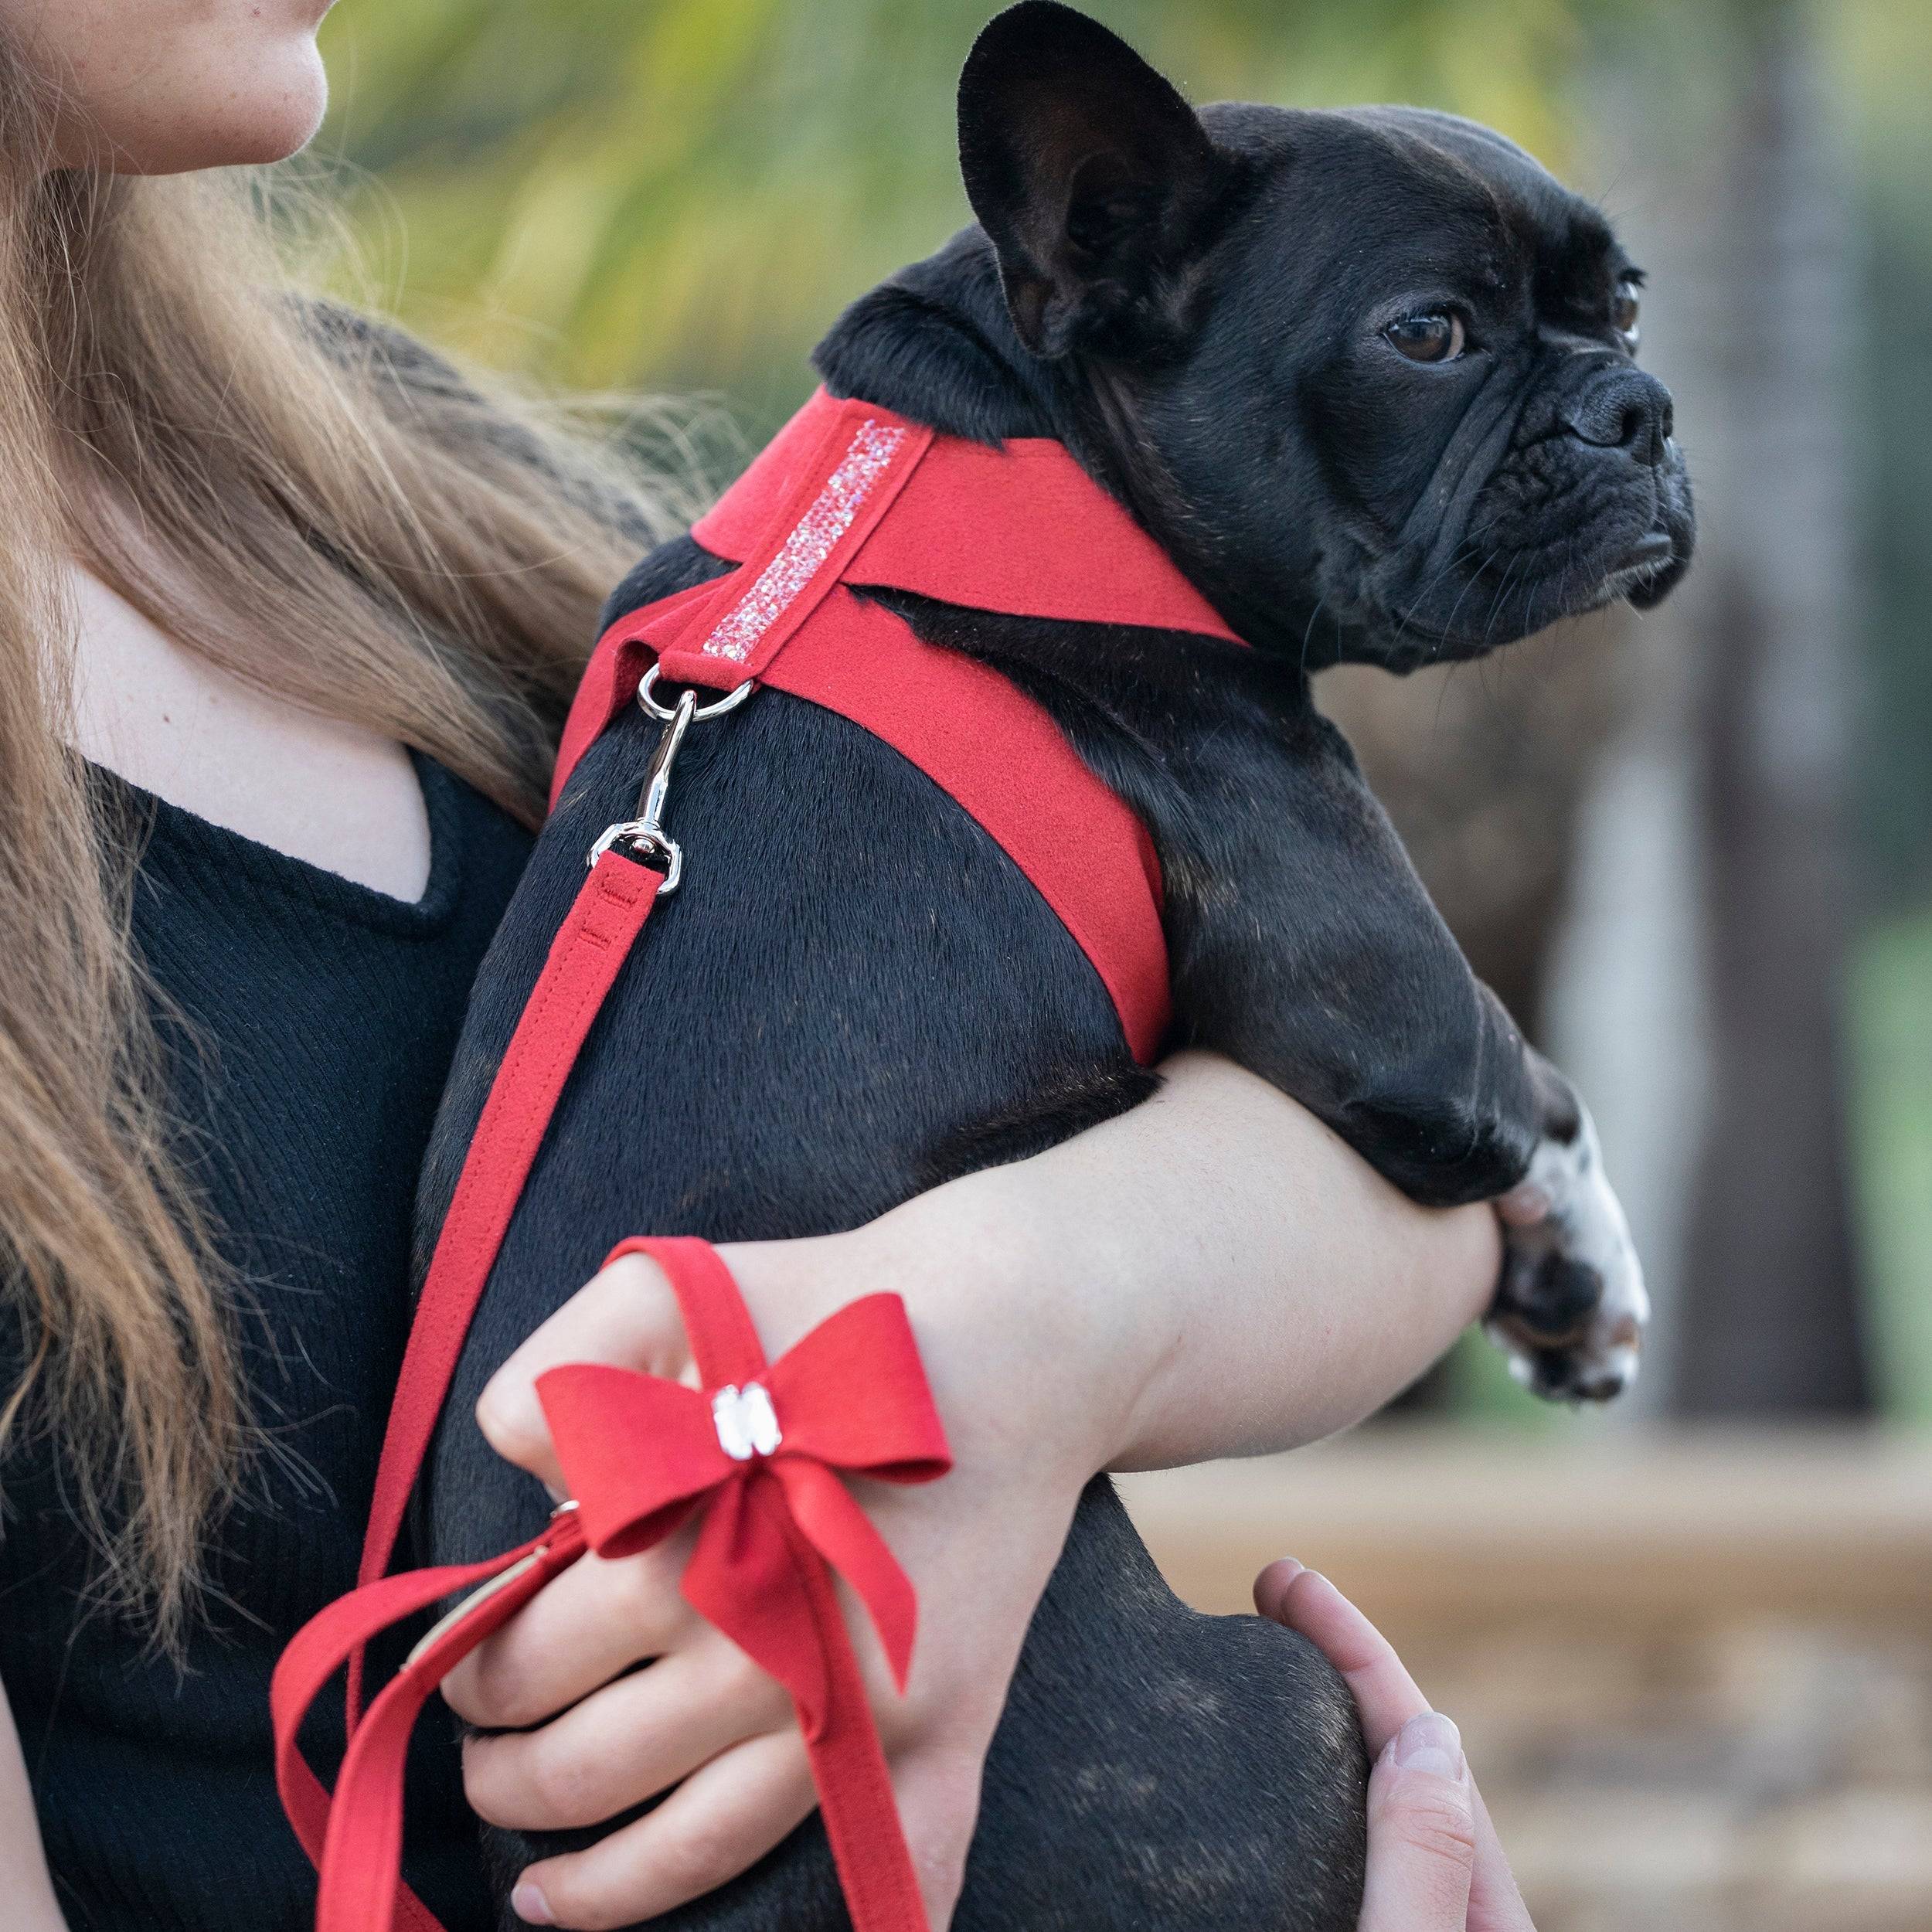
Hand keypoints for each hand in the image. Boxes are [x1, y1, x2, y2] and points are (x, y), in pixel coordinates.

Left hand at [442, 1212, 1135, 1929]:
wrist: (1017, 1328)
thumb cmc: (838, 1305)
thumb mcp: (670, 1288)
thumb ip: (555, 1368)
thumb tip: (519, 1479)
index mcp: (678, 1556)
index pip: (524, 1662)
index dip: (469, 1673)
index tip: (458, 1668)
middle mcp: (759, 1657)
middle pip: (585, 1772)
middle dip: (508, 1779)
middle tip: (487, 1757)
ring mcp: (860, 1710)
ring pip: (695, 1851)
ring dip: (597, 1888)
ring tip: (541, 1890)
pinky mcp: (947, 1723)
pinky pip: (896, 1860)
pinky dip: (857, 1918)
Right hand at [1255, 1560, 1534, 1931]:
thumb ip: (1423, 1862)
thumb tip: (1428, 1732)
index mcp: (1487, 1918)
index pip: (1427, 1750)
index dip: (1358, 1651)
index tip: (1289, 1579)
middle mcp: (1453, 1916)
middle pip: (1398, 1762)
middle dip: (1336, 1663)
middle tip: (1270, 1586)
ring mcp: (1397, 1920)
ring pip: (1365, 1807)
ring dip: (1316, 1718)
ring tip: (1261, 1645)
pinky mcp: (1346, 1923)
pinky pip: (1333, 1848)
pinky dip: (1298, 1787)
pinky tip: (1265, 1764)